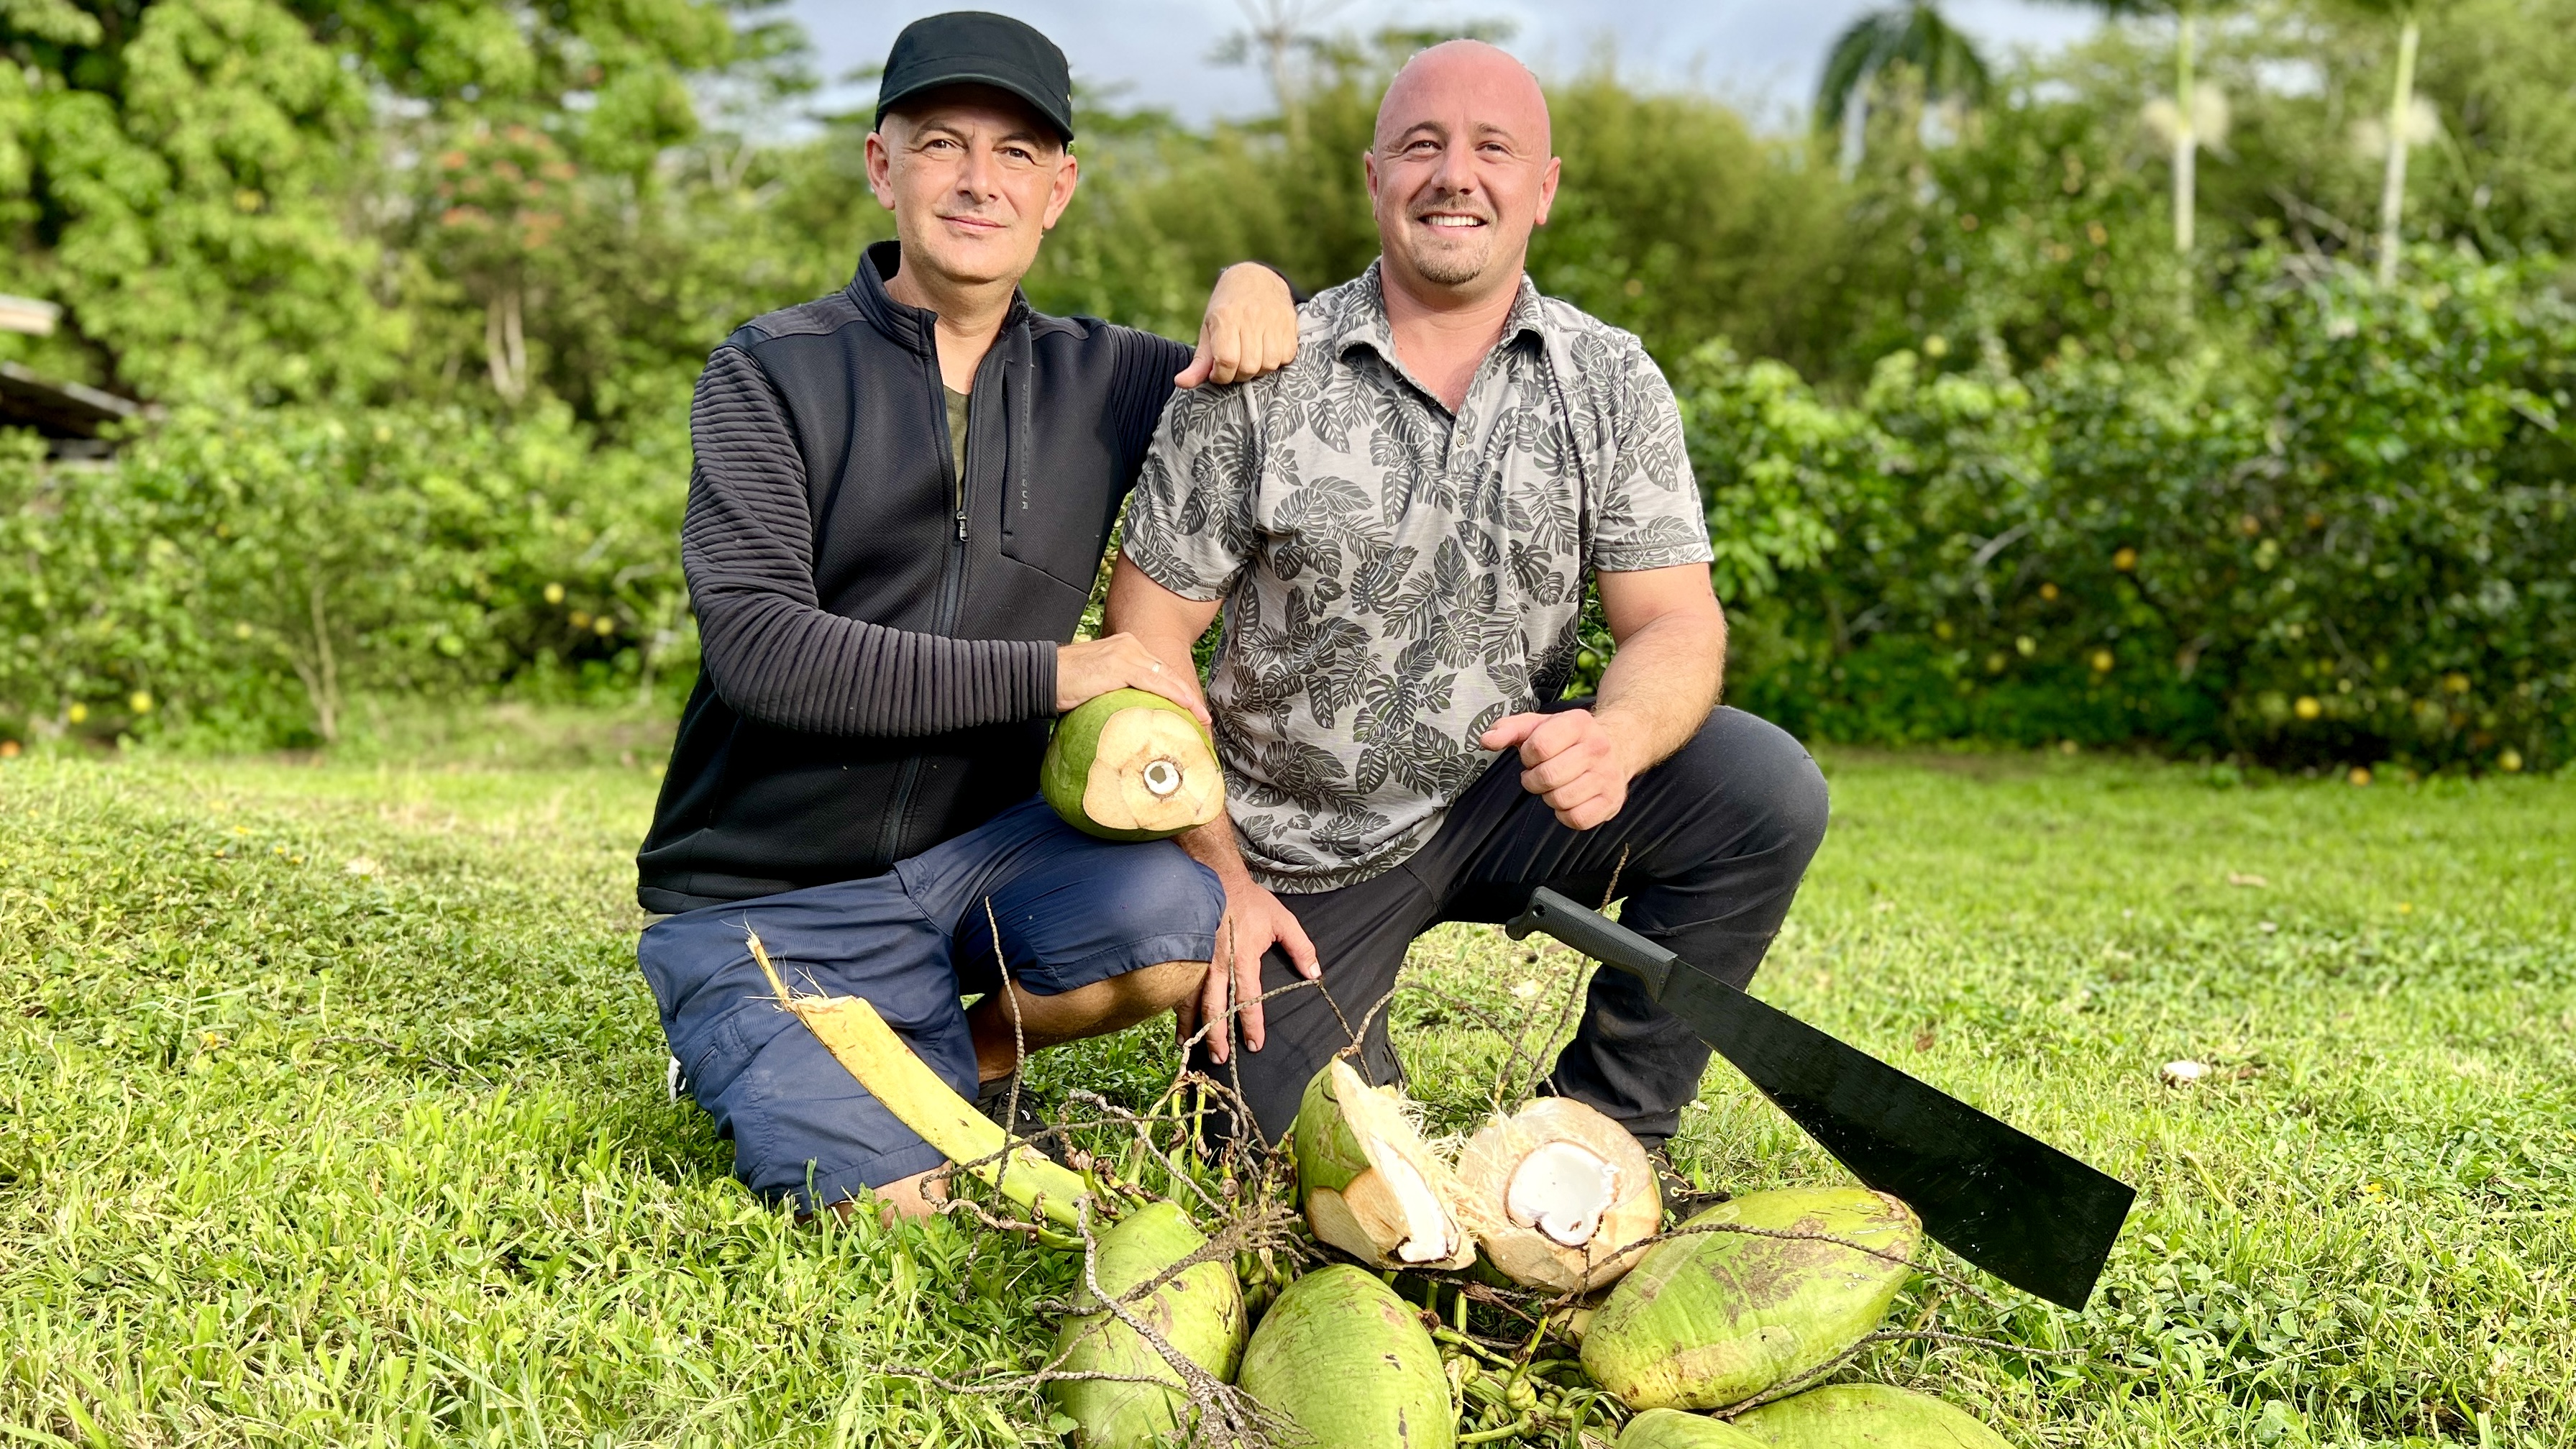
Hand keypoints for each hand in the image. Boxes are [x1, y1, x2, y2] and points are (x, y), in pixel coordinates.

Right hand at [1057, 633, 1208, 721]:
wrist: (1040, 676)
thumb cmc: (1064, 684)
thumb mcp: (1098, 683)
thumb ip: (1117, 689)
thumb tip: (1131, 713)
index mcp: (1125, 647)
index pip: (1159, 671)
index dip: (1178, 691)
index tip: (1192, 711)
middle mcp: (1129, 645)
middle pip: (1167, 673)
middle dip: (1188, 696)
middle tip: (1204, 718)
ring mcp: (1126, 653)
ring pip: (1166, 677)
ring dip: (1187, 699)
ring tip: (1202, 718)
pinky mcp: (1120, 665)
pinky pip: (1155, 683)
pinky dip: (1174, 696)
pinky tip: (1187, 707)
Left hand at [1174, 264, 1298, 387]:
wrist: (1256, 278)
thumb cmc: (1227, 308)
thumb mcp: (1208, 329)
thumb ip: (1199, 361)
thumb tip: (1181, 383)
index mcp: (1226, 317)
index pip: (1227, 360)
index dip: (1221, 375)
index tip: (1218, 373)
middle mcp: (1251, 317)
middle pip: (1249, 367)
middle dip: (1239, 375)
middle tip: (1235, 366)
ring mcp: (1274, 320)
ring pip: (1269, 365)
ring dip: (1259, 370)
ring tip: (1251, 358)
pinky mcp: (1290, 324)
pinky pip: (1286, 357)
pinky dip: (1276, 361)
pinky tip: (1266, 351)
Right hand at [1175, 869, 1317, 1063]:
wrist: (1214, 875)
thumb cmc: (1249, 900)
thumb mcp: (1282, 920)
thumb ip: (1301, 948)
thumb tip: (1315, 974)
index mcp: (1242, 958)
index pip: (1248, 999)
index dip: (1251, 1024)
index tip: (1254, 1045)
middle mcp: (1216, 964)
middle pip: (1214, 1008)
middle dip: (1216, 1035)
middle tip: (1220, 1058)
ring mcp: (1196, 960)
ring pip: (1190, 1001)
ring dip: (1191, 1027)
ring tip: (1189, 1048)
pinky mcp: (1183, 955)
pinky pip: (1177, 987)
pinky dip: (1176, 1009)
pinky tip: (1176, 1023)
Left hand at [1480, 708, 1634, 829]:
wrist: (1618, 745)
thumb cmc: (1569, 738)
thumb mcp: (1539, 725)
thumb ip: (1509, 729)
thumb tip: (1487, 739)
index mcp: (1578, 723)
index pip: (1539, 747)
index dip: (1527, 756)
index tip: (1532, 756)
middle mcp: (1598, 747)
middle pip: (1548, 776)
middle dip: (1534, 780)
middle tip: (1540, 774)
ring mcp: (1608, 775)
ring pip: (1561, 800)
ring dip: (1549, 796)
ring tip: (1555, 785)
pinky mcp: (1612, 801)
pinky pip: (1577, 819)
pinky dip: (1565, 814)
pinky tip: (1568, 799)